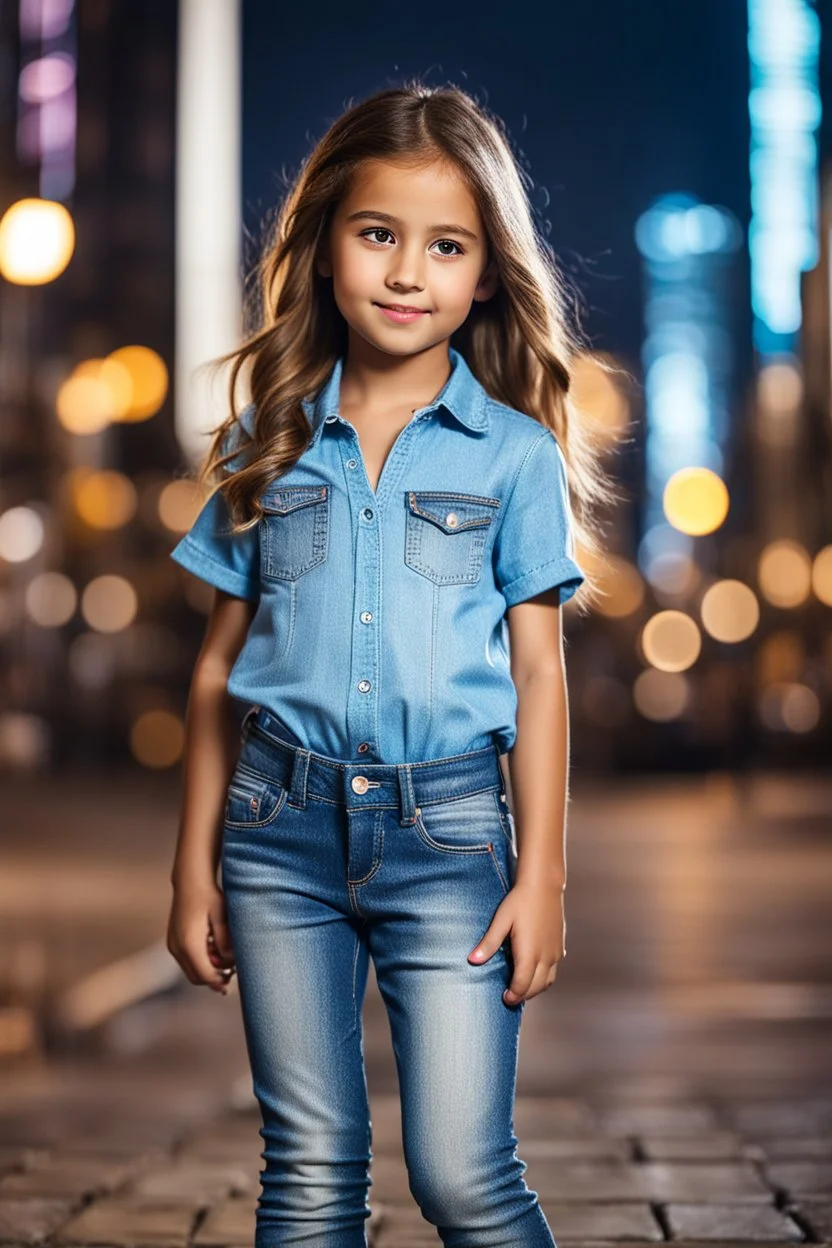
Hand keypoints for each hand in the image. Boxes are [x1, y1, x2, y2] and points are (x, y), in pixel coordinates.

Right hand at [167, 877, 236, 994]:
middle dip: (213, 978)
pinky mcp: (172, 941)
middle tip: (230, 972)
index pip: (205, 975)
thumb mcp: (223, 917)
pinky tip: (211, 947)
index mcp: (190, 943)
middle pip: (196, 977)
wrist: (190, 881)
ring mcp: (173, 945)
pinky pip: (186, 961)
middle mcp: (177, 947)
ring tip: (222, 955)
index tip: (230, 985)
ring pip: (190, 970)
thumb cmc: (209, 896)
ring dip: (205, 970)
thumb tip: (230, 962)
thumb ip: (226, 942)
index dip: (218, 982)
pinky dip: (198, 961)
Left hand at [467, 880, 565, 1005]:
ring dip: (534, 988)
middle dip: (523, 995)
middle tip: (509, 996)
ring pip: (547, 981)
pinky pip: (553, 970)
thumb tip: (472, 961)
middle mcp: (546, 956)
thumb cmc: (520, 901)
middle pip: (535, 987)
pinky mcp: (560, 946)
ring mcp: (555, 952)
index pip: (522, 985)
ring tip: (520, 986)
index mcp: (530, 953)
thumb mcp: (501, 920)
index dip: (513, 996)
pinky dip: (543, 977)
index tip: (504, 998)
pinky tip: (533, 970)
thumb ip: (488, 943)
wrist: (544, 884)